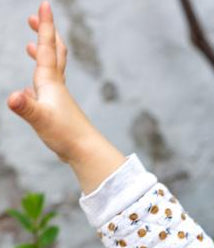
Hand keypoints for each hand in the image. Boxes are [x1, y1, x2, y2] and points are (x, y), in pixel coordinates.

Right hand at [7, 2, 96, 161]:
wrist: (86, 153)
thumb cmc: (66, 136)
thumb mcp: (40, 119)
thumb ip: (26, 108)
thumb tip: (14, 97)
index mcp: (51, 83)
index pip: (48, 48)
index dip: (45, 26)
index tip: (45, 4)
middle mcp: (57, 87)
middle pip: (54, 53)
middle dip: (45, 34)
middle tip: (33, 18)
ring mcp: (60, 99)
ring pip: (53, 70)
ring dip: (43, 54)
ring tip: (31, 46)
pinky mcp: (61, 112)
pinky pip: (51, 89)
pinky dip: (42, 80)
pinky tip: (31, 91)